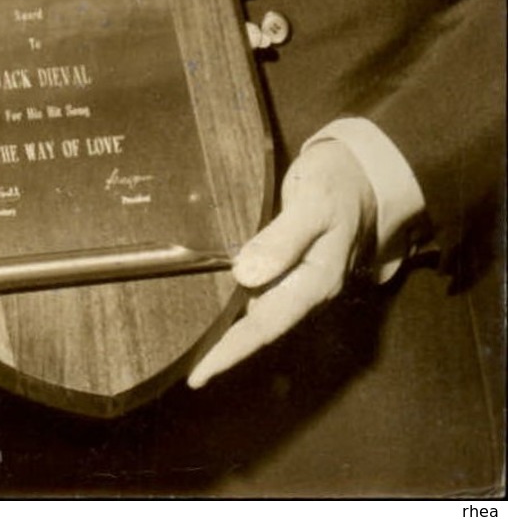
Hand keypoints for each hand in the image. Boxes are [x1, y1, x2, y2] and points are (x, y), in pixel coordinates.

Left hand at [187, 139, 377, 387]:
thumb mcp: (313, 206)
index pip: (266, 325)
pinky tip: (220, 309)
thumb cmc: (337, 187)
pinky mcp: (294, 269)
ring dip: (233, 330)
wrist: (360, 175)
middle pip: (261, 326)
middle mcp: (308, 289)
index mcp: (316, 281)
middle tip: (191, 371)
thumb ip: (282, 239)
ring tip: (199, 350)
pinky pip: (263, 292)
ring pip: (261, 311)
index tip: (201, 375)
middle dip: (228, 349)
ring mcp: (301, 281)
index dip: (232, 351)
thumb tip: (245, 274)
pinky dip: (241, 304)